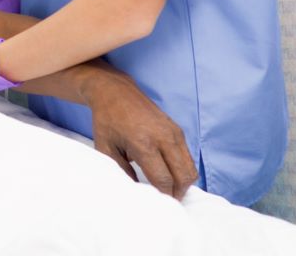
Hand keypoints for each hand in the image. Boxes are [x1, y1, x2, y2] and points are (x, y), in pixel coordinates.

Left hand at [84, 72, 197, 199]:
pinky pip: (187, 156)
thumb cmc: (107, 120)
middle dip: (177, 193)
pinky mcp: (177, 129)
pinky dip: (183, 169)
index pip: (163, 179)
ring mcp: (173, 132)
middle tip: (167, 201)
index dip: (163, 195)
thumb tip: (138, 190)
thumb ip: (122, 171)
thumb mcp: (106, 148)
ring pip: (190, 168)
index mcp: (143, 143)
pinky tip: (170, 174)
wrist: (115, 91)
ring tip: (169, 190)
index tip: (158, 203)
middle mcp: (163, 137)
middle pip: (183, 176)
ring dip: (183, 183)